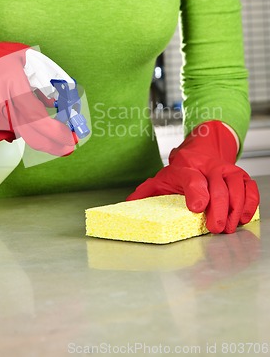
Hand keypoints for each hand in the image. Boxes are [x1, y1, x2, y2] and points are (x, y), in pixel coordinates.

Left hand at [127, 121, 259, 233]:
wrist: (202, 150)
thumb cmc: (182, 171)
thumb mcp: (161, 178)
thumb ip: (145, 193)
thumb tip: (127, 205)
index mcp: (185, 168)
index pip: (191, 178)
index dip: (196, 192)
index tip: (197, 208)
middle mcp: (208, 167)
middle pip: (217, 186)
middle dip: (218, 208)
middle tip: (215, 227)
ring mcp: (226, 170)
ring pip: (235, 186)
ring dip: (235, 208)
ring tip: (228, 226)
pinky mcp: (240, 175)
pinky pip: (249, 187)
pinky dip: (250, 202)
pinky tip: (243, 217)